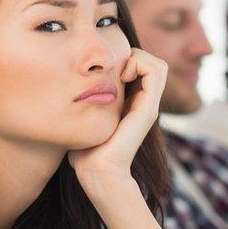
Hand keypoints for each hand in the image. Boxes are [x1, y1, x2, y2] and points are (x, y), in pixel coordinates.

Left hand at [67, 49, 166, 192]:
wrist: (98, 172)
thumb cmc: (86, 152)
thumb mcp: (85, 120)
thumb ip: (84, 107)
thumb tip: (68, 94)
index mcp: (133, 105)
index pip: (142, 69)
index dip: (126, 60)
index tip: (105, 71)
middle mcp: (145, 104)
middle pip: (154, 64)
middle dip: (134, 56)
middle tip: (114, 70)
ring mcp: (149, 105)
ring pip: (158, 65)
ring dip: (138, 59)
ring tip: (120, 73)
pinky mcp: (149, 108)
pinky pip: (155, 72)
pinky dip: (139, 64)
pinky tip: (122, 76)